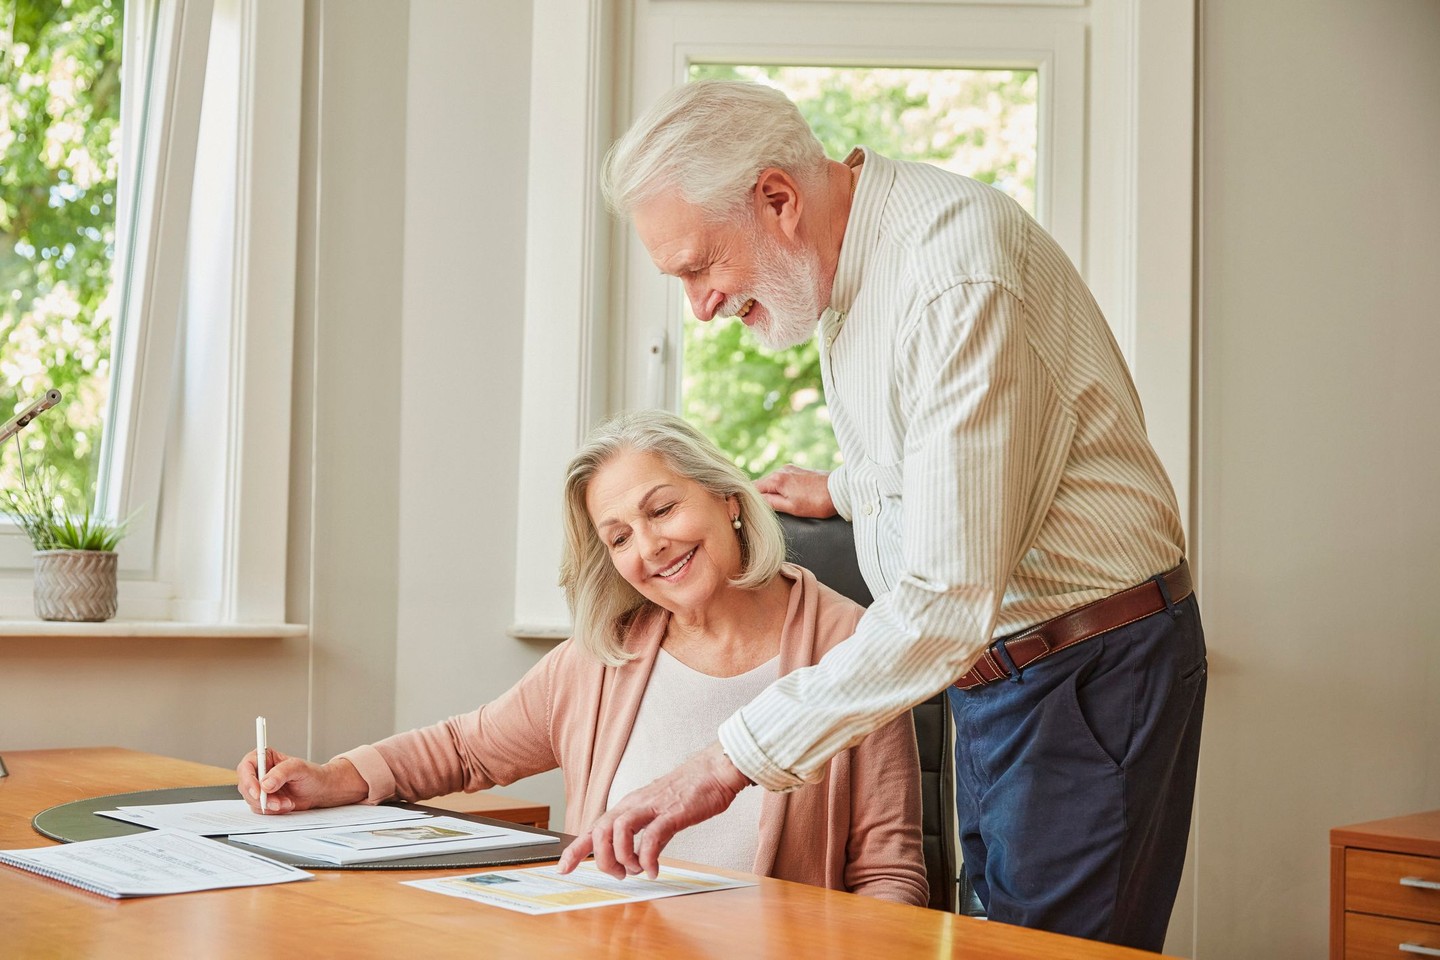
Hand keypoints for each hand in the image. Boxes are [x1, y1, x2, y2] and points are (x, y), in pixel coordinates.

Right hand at [235, 749, 367, 813]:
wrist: (319, 790)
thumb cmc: (312, 775)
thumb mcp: (299, 768)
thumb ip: (282, 773)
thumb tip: (266, 783)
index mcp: (265, 757)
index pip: (246, 766)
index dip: (248, 780)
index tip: (258, 792)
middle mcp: (260, 772)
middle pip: (246, 786)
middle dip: (261, 797)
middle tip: (277, 802)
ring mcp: (260, 787)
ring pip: (252, 800)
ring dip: (270, 805)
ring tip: (288, 802)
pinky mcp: (264, 800)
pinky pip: (260, 809)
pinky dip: (273, 810)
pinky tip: (286, 805)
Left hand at [557, 742, 751, 879]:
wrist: (715, 770)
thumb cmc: (690, 790)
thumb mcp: (661, 814)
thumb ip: (649, 834)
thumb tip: (644, 858)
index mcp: (629, 805)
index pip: (594, 827)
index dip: (575, 849)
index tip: (563, 867)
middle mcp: (635, 804)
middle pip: (600, 830)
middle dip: (603, 859)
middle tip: (618, 875)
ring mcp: (652, 807)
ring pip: (619, 831)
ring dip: (623, 858)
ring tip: (636, 871)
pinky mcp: (671, 813)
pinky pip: (651, 838)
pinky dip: (648, 859)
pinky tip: (653, 869)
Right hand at [755, 465, 835, 517]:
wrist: (839, 491)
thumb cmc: (817, 502)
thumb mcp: (791, 507)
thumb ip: (771, 503)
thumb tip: (757, 501)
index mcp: (777, 479)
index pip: (754, 487)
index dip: (751, 498)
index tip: (751, 508)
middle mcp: (782, 470)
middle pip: (763, 483)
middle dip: (762, 495)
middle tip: (765, 509)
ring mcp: (791, 468)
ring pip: (773, 481)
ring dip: (773, 492)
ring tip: (779, 505)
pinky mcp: (799, 470)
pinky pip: (784, 479)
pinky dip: (782, 488)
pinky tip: (789, 497)